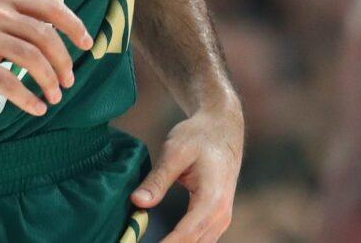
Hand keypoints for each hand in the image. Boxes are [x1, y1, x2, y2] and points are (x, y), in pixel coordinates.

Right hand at [0, 0, 91, 116]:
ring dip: (49, 80)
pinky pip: (7, 81)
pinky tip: (35, 107)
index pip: (49, 4)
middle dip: (63, 61)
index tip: (87, 42)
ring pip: (31, 58)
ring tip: (54, 96)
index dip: (73, 24)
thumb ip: (5, 11)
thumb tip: (38, 31)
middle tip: (68, 80)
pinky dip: (27, 97)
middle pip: (45, 35)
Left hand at [133, 105, 243, 241]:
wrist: (223, 128)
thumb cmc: (199, 136)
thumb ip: (157, 180)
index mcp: (212, 199)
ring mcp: (222, 218)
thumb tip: (137, 202)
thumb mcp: (174, 152)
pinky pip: (201, 239)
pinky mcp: (217, 217)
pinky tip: (165, 241)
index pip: (186, 234)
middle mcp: (221, 214)